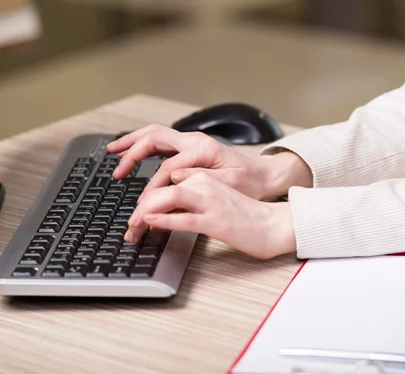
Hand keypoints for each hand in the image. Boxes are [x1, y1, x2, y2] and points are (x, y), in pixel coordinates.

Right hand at [106, 124, 311, 199]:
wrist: (263, 175)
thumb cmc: (249, 181)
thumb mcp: (230, 184)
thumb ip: (201, 180)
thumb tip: (174, 179)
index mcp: (203, 149)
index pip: (168, 166)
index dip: (153, 186)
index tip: (143, 204)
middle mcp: (194, 141)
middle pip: (154, 137)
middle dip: (131, 151)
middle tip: (116, 169)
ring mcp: (190, 142)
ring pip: (154, 135)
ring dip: (132, 143)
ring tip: (113, 152)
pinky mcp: (189, 147)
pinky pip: (161, 142)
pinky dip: (143, 146)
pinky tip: (131, 153)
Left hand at [125, 172, 295, 259]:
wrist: (275, 225)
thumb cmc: (244, 217)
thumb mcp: (212, 203)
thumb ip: (187, 202)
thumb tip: (158, 214)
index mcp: (203, 177)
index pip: (164, 184)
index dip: (144, 200)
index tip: (135, 217)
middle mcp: (204, 184)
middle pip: (160, 189)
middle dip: (138, 208)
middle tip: (129, 227)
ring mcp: (210, 201)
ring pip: (167, 199)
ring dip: (145, 213)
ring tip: (134, 227)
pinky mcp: (216, 220)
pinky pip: (183, 217)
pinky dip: (163, 220)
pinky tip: (151, 224)